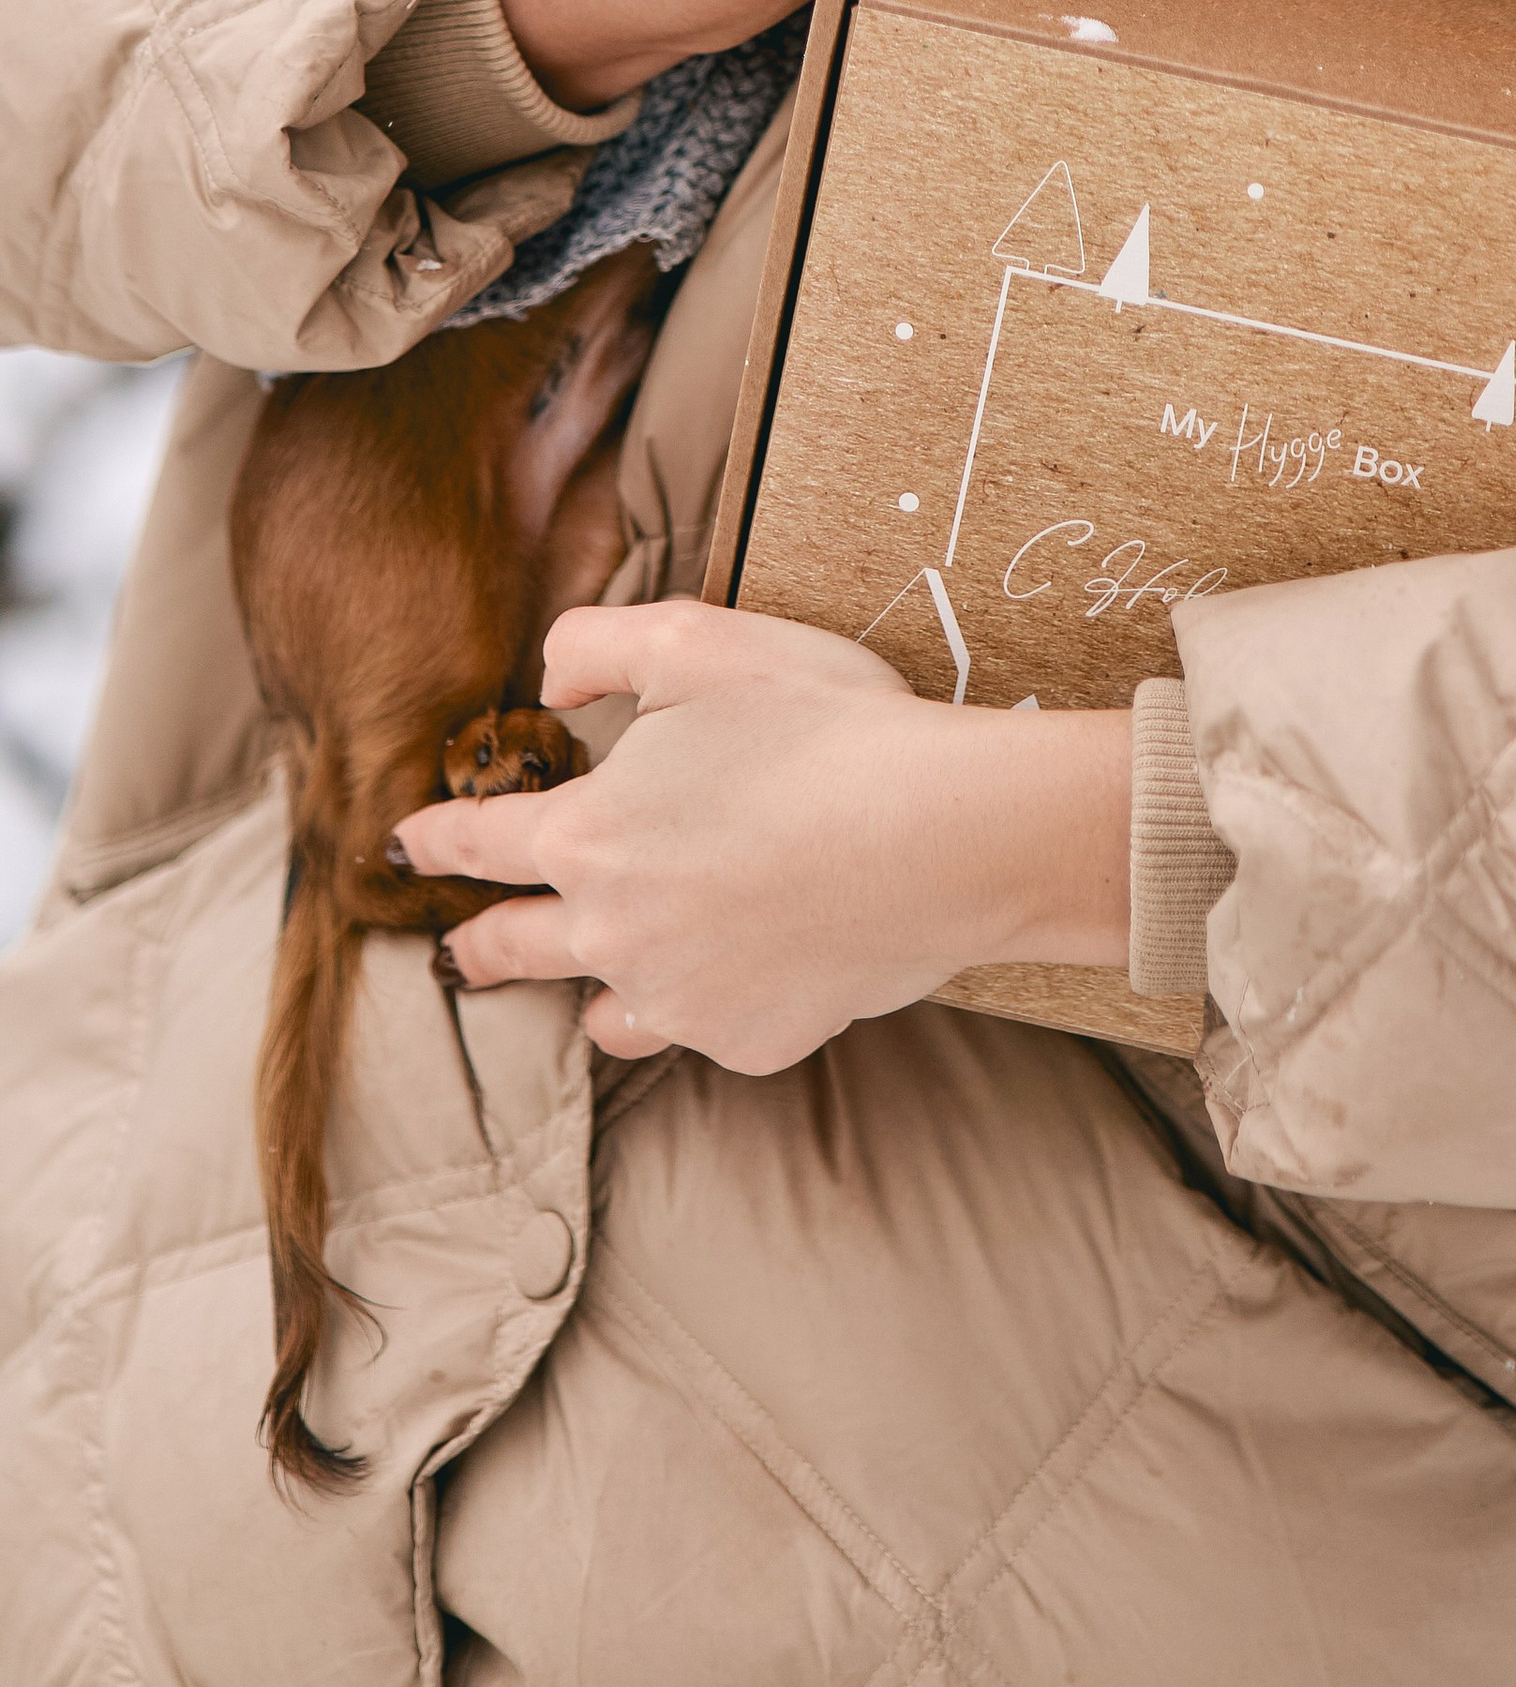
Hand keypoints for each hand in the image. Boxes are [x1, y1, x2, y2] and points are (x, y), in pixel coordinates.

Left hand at [391, 600, 1133, 1070]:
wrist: (940, 835)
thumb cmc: (821, 727)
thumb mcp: (698, 643)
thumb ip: (598, 645)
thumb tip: (549, 679)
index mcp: (587, 834)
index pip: (477, 842)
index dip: (433, 839)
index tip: (404, 847)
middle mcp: (611, 932)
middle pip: (511, 950)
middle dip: (477, 946)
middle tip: (463, 951)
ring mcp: (679, 999)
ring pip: (605, 1009)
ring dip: (595, 985)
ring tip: (612, 972)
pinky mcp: (748, 1043)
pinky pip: (705, 1027)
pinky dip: (710, 1000)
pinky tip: (749, 963)